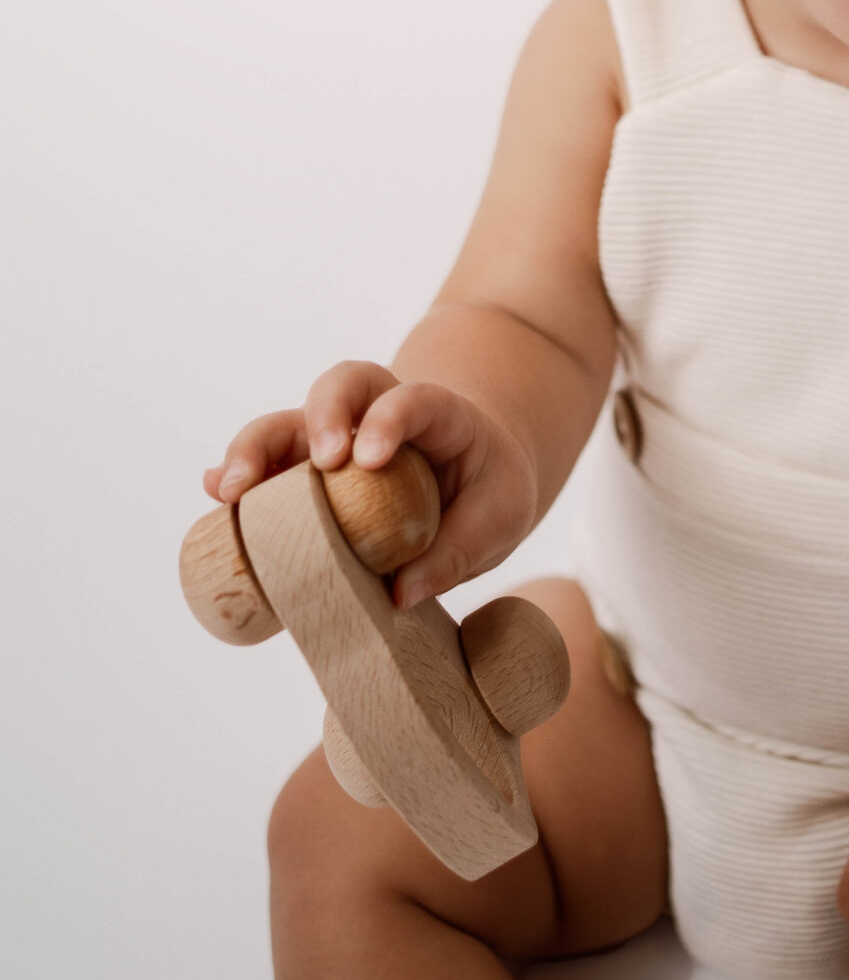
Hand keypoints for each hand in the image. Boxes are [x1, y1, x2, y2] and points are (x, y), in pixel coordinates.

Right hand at [202, 360, 536, 608]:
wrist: (472, 471)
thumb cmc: (487, 488)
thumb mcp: (500, 515)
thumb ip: (459, 550)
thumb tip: (400, 595)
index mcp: (439, 414)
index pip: (414, 398)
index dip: (390, 418)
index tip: (370, 458)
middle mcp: (377, 412)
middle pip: (343, 384)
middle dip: (324, 415)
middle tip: (321, 460)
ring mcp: (335, 439)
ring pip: (290, 420)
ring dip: (257, 447)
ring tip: (232, 489)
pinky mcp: (305, 469)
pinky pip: (266, 462)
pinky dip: (238, 473)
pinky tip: (217, 498)